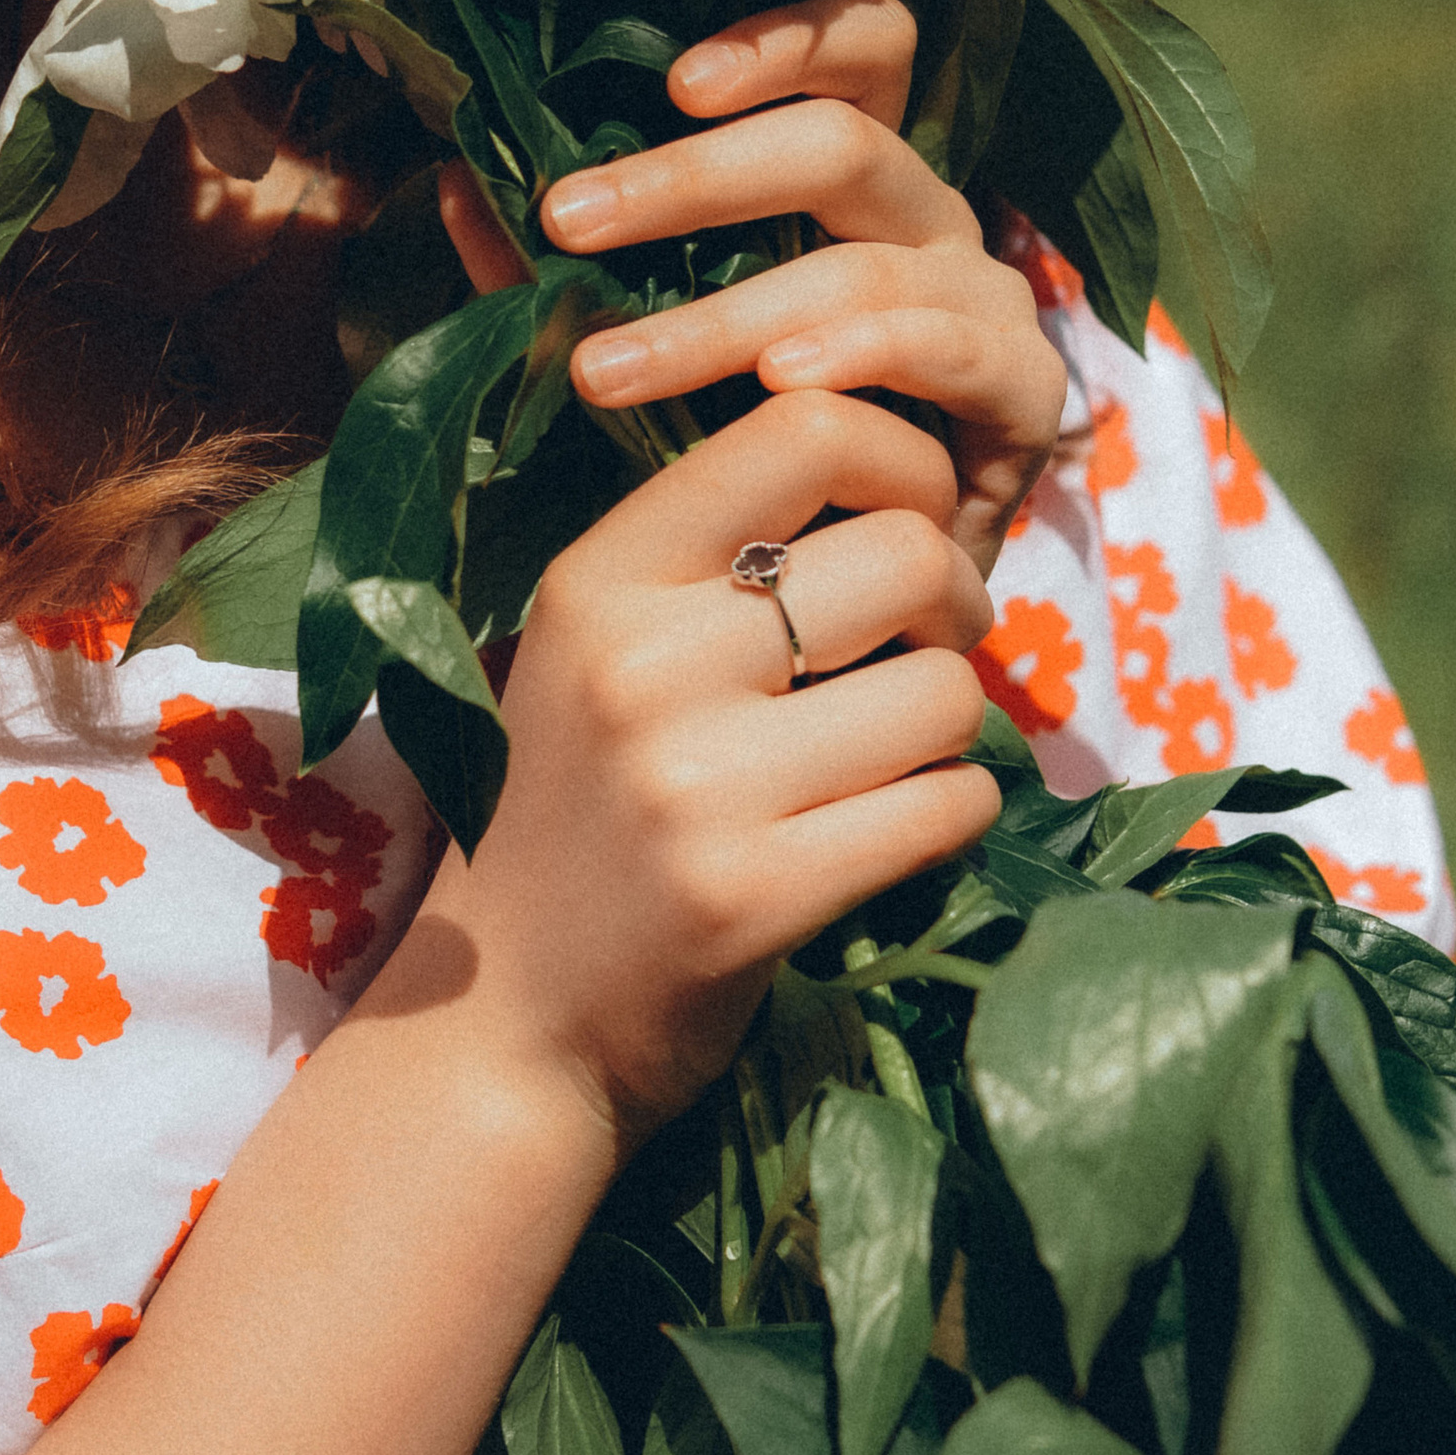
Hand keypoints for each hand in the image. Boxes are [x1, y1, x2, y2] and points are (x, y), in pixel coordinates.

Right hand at [416, 387, 996, 1140]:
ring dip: (951, 722)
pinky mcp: (756, 896)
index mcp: (600, 579)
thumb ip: (705, 556)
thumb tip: (889, 469)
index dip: (898, 458)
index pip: (800, 428)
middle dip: (954, 599)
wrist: (501, 1026)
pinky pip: (947, 805)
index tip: (906, 517)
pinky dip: (953, 811)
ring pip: (943, 690)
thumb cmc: (570, 816)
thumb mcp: (593, 651)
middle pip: (904, 552)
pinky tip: (900, 825)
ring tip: (896, 748)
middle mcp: (642, 664)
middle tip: (926, 646)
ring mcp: (697, 784)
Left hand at [439, 0, 1067, 579]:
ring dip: (731, 312)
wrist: (838, 609)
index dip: (788, 40)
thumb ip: (555, 275)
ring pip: (869, 263)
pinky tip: (785, 385)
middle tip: (570, 220)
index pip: (864, 51)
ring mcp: (985, 298)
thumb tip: (456, 184)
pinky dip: (864, 356)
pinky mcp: (1025, 392)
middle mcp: (928, 217)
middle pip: (846, 142)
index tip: (672, 81)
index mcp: (855, 179)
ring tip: (620, 364)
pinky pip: (955, 348)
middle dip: (696, 179)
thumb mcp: (635, 350)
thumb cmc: (734, 452)